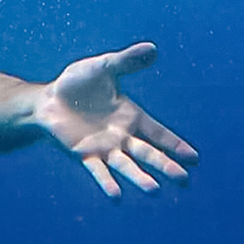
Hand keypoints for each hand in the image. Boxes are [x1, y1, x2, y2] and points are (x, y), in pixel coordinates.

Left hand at [34, 42, 198, 198]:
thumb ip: (127, 61)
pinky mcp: (84, 154)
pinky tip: (116, 195)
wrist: (48, 99)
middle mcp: (122, 137)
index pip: (159, 133)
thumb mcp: (104, 67)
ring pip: (126, 165)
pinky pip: (97, 170)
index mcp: (131, 117)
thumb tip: (153, 48)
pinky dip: (106, 182)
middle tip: (184, 180)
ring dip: (140, 178)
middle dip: (166, 166)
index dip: (176, 145)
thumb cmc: (77, 83)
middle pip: (148, 153)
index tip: (194, 158)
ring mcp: (104, 148)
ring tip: (154, 190)